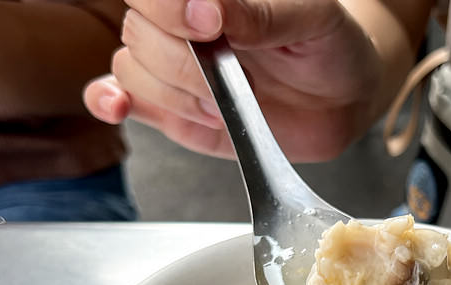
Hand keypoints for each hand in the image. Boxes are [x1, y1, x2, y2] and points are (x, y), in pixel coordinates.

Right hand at [84, 0, 390, 161]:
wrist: (342, 99)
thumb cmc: (329, 45)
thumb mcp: (311, 18)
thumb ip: (260, 11)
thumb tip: (206, 7)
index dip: (171, 8)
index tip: (210, 25)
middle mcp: (181, 21)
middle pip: (138, 30)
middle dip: (185, 66)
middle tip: (238, 81)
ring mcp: (170, 64)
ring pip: (131, 69)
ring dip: (177, 96)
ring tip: (226, 107)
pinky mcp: (167, 107)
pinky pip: (113, 95)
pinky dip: (108, 101)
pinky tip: (120, 108)